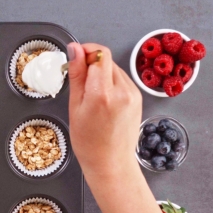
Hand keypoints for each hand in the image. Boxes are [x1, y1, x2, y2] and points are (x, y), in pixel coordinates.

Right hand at [66, 43, 142, 181]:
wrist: (111, 162)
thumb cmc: (88, 142)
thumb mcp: (75, 107)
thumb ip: (76, 75)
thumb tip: (74, 49)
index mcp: (103, 94)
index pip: (99, 54)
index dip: (86, 51)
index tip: (76, 59)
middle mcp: (122, 91)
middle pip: (106, 60)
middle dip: (91, 65)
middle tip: (81, 84)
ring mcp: (133, 94)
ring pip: (114, 69)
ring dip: (101, 74)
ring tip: (93, 97)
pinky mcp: (138, 97)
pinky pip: (122, 80)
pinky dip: (111, 83)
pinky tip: (104, 101)